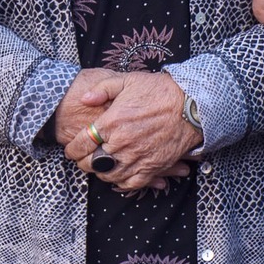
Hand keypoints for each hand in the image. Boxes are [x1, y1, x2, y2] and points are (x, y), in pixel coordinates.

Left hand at [62, 70, 196, 193]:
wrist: (191, 104)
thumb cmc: (159, 90)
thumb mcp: (127, 80)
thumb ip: (101, 89)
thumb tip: (84, 98)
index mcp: (111, 122)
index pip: (80, 145)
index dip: (72, 150)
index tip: (72, 149)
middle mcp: (121, 143)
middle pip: (91, 163)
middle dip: (84, 162)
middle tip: (84, 159)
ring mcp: (137, 157)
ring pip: (109, 175)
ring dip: (101, 173)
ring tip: (101, 166)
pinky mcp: (152, 167)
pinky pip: (130, 183)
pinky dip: (121, 183)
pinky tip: (119, 176)